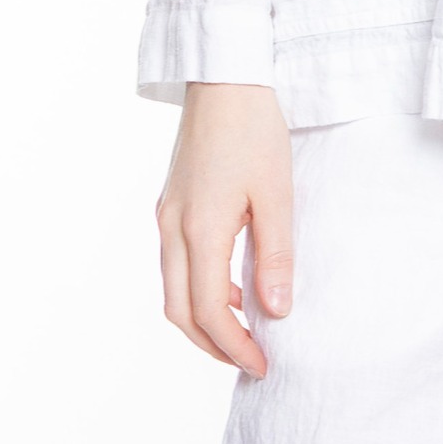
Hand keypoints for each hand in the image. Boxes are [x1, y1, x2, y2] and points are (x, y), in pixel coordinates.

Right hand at [157, 83, 293, 371]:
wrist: (225, 77)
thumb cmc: (255, 129)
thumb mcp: (277, 195)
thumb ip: (275, 256)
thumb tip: (276, 311)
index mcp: (199, 229)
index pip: (209, 310)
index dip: (235, 346)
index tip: (263, 366)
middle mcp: (172, 227)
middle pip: (179, 311)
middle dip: (213, 345)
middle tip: (251, 363)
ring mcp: (166, 216)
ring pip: (173, 290)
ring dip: (204, 321)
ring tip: (245, 336)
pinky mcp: (170, 205)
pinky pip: (177, 265)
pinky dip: (200, 291)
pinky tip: (237, 290)